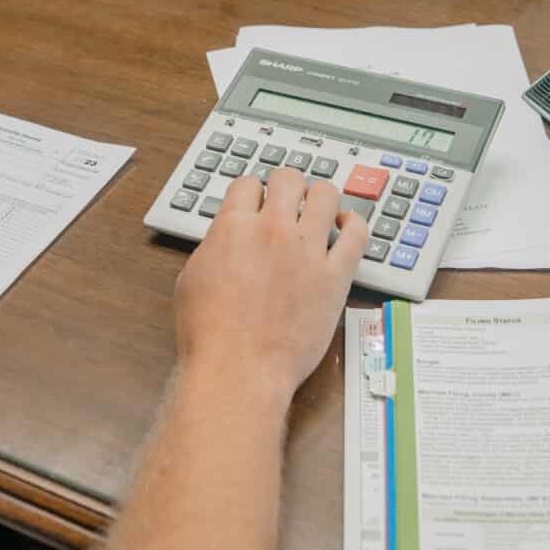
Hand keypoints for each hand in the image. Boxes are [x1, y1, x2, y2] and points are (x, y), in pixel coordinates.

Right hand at [173, 168, 367, 401]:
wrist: (238, 371)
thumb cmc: (210, 335)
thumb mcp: (192, 280)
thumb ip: (214, 248)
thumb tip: (227, 239)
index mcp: (234, 228)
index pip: (247, 184)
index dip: (251, 191)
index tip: (256, 201)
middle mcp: (273, 231)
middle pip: (287, 179)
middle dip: (286, 185)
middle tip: (287, 199)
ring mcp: (308, 251)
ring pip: (325, 194)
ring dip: (320, 195)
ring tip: (318, 206)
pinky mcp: (335, 276)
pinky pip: (357, 234)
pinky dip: (353, 222)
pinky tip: (346, 225)